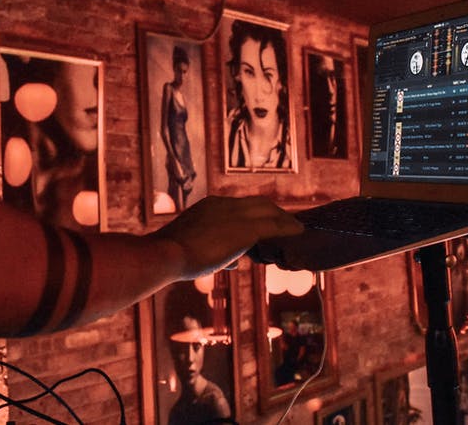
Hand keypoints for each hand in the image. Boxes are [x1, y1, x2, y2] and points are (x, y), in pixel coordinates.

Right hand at [152, 195, 303, 278]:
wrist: (166, 254)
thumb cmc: (171, 257)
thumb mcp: (192, 250)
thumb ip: (214, 253)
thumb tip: (233, 262)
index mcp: (209, 207)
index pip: (239, 207)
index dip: (255, 215)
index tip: (264, 224)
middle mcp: (223, 204)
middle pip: (258, 204)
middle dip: (273, 213)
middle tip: (287, 223)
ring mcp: (235, 214)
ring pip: (269, 211)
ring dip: (284, 219)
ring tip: (297, 228)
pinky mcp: (245, 228)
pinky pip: (274, 225)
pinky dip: (289, 227)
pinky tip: (300, 232)